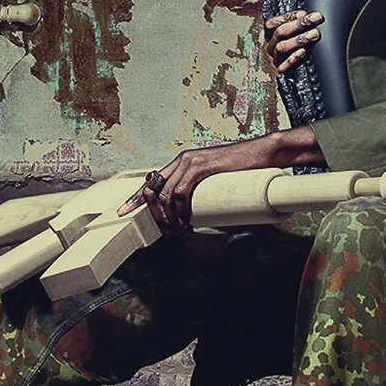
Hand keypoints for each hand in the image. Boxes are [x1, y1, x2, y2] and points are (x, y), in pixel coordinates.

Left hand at [134, 127, 322, 232]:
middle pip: (152, 188)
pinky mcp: (201, 166)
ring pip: (165, 194)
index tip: (123, 211)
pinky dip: (179, 211)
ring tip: (179, 230)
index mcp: (181, 162)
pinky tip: (184, 222)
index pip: (151, 180)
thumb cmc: (241, 170)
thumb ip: (202, 190)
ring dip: (169, 218)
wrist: (261, 154)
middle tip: (163, 230)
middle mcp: (181, 160)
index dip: (135, 197)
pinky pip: (180, 192)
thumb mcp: (214, 180)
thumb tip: (193, 212)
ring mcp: (190, 161)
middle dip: (151, 213)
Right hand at [264, 9, 323, 73]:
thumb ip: (302, 23)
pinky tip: (303, 52)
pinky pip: (284, 66)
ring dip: (298, 39)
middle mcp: (272, 47)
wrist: (306, 71)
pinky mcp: (283, 72)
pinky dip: (293, 58)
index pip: (272, 24)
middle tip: (315, 19)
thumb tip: (312, 15)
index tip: (304, 13)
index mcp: (273, 35)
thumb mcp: (301, 33)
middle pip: (280, 33)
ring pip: (281, 47)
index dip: (287, 17)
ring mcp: (277, 60)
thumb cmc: (304, 47)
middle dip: (299, 24)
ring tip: (314, 34)